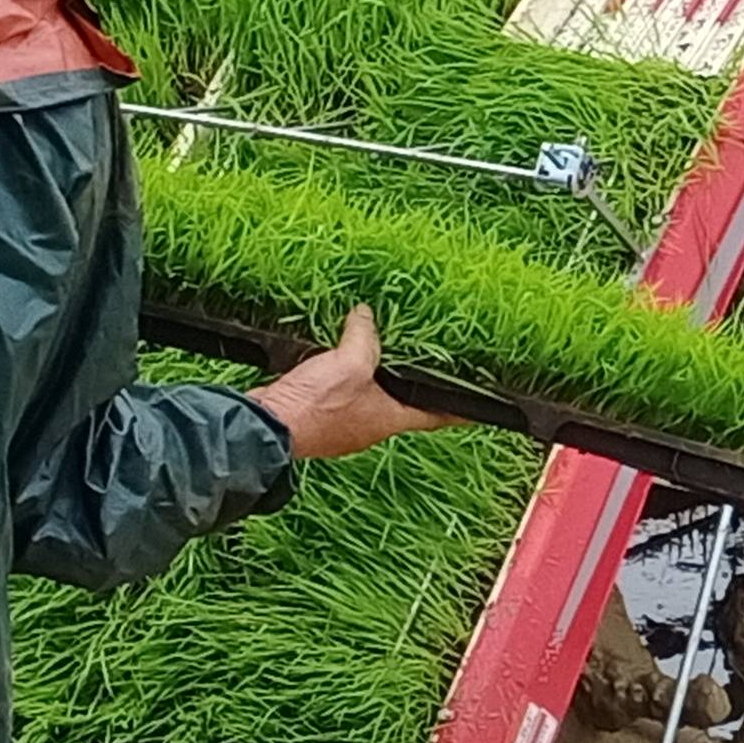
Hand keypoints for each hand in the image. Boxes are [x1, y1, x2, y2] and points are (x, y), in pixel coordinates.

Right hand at [249, 309, 449, 463]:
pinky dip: (346, 377)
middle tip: (427, 363)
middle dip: (414, 385)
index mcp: (390, 419)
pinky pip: (341, 394)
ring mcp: (345, 425)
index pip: (437, 415)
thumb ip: (364, 337)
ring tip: (384, 353)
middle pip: (403, 404)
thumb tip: (365, 316)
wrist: (265, 426)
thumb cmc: (316, 403)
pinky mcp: (320, 417)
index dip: (459, 409)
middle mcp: (371, 427)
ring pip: (370, 398)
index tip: (478, 406)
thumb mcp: (351, 363)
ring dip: (377, 378)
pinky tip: (340, 358)